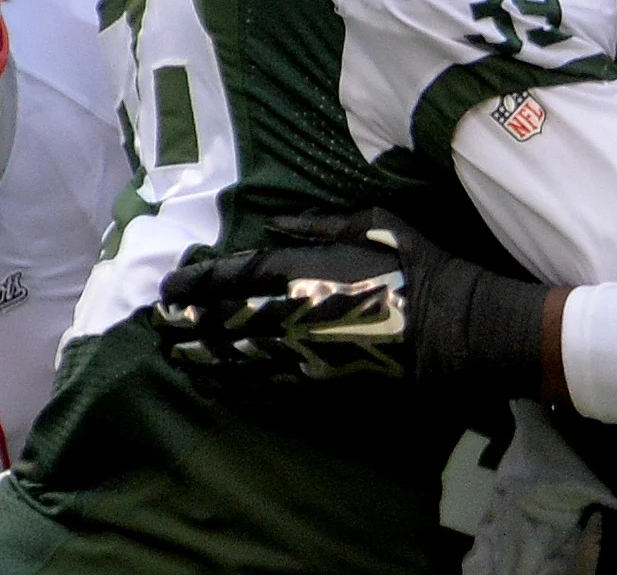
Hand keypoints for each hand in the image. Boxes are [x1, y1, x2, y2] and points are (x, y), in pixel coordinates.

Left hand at [155, 209, 554, 400]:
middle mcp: (298, 314)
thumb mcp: (379, 223)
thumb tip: (273, 224)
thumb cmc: (422, 266)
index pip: (236, 275)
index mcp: (309, 270)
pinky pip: (268, 391)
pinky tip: (211, 391)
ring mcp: (308, 353)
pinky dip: (235, 393)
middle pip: (227, 321)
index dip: (197, 282)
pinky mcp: (323, 383)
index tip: (168, 285)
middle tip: (156, 324)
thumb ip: (321, 224)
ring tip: (172, 359)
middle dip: (188, 323)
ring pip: (239, 360)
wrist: (459, 325)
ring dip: (201, 359)